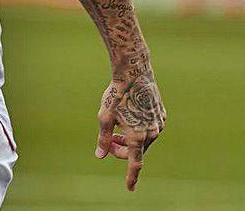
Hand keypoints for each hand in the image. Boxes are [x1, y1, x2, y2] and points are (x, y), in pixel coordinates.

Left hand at [95, 67, 165, 190]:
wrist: (135, 74)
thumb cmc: (116, 95)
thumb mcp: (104, 117)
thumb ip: (103, 138)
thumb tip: (100, 155)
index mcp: (137, 136)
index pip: (134, 163)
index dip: (131, 177)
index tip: (130, 188)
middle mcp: (152, 133)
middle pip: (136, 151)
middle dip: (121, 150)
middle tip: (107, 142)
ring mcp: (159, 124)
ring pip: (143, 141)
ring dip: (130, 140)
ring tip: (117, 130)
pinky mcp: (162, 116)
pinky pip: (150, 129)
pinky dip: (139, 130)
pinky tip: (130, 118)